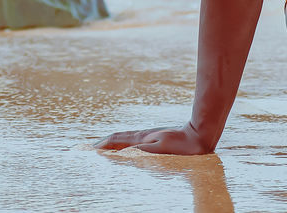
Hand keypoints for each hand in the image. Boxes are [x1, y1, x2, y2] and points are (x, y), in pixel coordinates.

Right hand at [95, 124, 213, 154]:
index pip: (115, 140)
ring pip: (125, 139)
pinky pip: (133, 142)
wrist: (199, 134)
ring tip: (100, 149)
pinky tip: (123, 148)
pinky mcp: (155, 139)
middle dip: (102, 144)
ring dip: (111, 143)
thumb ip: (141, 149)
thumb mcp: (160, 147)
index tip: (87, 149)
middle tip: (88, 149)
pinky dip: (123, 144)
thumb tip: (121, 151)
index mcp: (141, 138)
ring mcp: (148, 137)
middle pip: (117, 139)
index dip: (100, 145)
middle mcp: (142, 136)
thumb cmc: (182, 144)